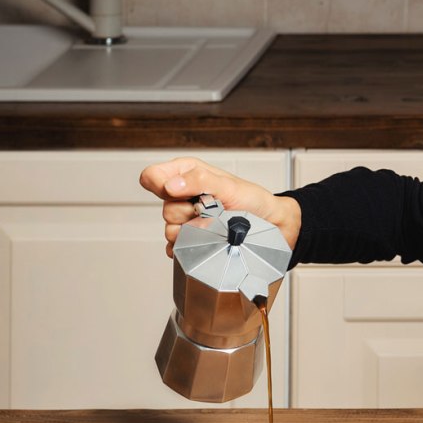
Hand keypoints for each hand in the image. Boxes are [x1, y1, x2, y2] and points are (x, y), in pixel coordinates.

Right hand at [137, 157, 301, 257]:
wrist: (271, 226)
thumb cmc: (253, 201)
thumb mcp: (229, 186)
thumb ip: (199, 180)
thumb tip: (171, 185)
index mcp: (187, 174)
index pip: (152, 177)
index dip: (160, 186)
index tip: (181, 193)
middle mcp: (183, 195)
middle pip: (164, 209)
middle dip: (188, 212)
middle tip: (212, 210)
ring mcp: (186, 219)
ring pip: (170, 230)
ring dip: (193, 231)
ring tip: (215, 226)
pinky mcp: (190, 240)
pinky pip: (175, 248)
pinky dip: (189, 248)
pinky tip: (205, 242)